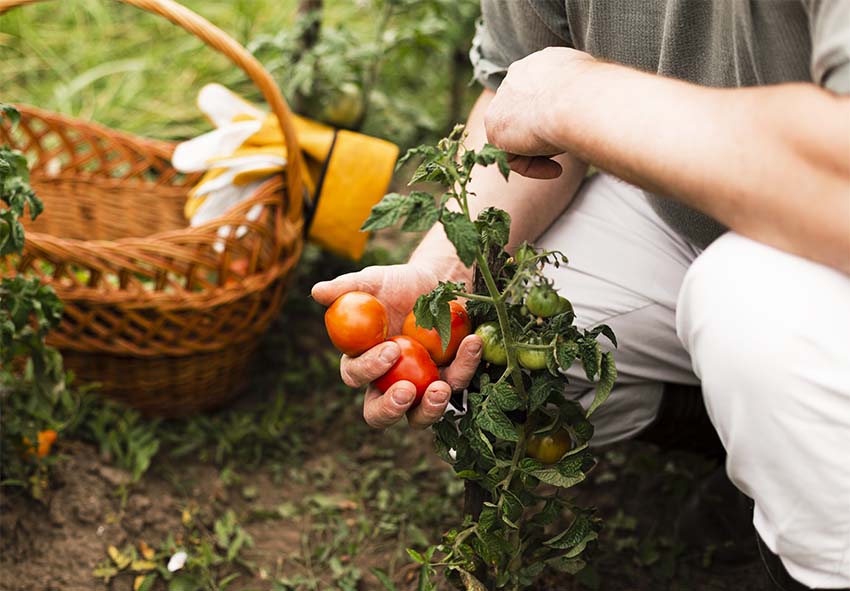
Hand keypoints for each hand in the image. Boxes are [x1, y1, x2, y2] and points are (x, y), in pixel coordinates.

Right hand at [312, 264, 481, 428]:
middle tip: (406, 392)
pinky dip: (466, 365)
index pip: (356, 376)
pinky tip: (472, 342)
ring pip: (420, 416)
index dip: (368, 369)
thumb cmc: (398, 284)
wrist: (438, 281)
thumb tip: (317, 291)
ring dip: (431, 408)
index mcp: (363, 361)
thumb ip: (348, 287)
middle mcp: (388, 383)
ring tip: (441, 388)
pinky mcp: (451, 379)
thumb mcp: (375, 281)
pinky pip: (458, 382)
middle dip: (391, 409)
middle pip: (380, 413)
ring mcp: (420, 387)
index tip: (390, 351)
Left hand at [484, 47, 596, 178]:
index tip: (571, 130)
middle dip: (543, 135)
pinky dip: (532, 167)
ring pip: (518, 135)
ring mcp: (502, 99)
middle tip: (567, 146)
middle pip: (525, 114)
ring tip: (565, 152)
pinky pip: (510, 155)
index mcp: (542, 63)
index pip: (539, 93)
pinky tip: (557, 169)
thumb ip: (584, 96)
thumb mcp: (596, 87)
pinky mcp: (494, 124)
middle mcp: (517, 75)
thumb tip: (600, 108)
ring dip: (541, 150)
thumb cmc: (598, 95)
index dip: (553, 117)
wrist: (579, 100)